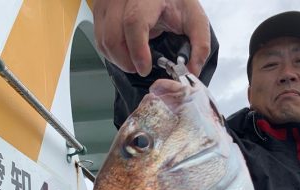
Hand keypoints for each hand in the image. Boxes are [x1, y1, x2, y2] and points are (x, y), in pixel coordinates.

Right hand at [93, 0, 210, 76]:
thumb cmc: (177, 3)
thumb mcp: (195, 21)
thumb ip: (200, 47)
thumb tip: (191, 72)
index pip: (134, 22)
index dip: (137, 51)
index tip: (145, 68)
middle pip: (113, 35)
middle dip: (126, 61)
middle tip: (141, 69)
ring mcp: (109, 1)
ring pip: (103, 38)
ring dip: (117, 59)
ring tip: (134, 62)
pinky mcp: (101, 9)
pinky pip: (99, 37)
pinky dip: (111, 52)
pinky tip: (125, 54)